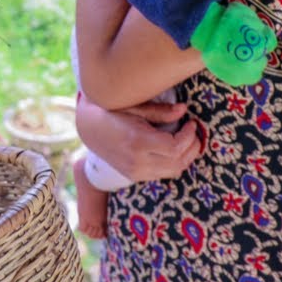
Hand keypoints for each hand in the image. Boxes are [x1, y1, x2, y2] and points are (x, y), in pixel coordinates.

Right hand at [74, 95, 201, 182]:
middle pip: (178, 163)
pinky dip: (174, 163)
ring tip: (187, 139)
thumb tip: (183, 110)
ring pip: (173, 172)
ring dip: (185, 157)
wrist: (88, 128)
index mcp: (138, 142)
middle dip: (192, 148)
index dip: (189, 136)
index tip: (191, 123)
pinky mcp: (134, 176)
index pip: (175, 147)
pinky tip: (174, 148)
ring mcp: (135, 172)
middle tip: (193, 131)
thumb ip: (160, 111)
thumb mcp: (134, 106)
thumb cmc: (110, 111)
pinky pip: (163, 174)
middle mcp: (137, 162)